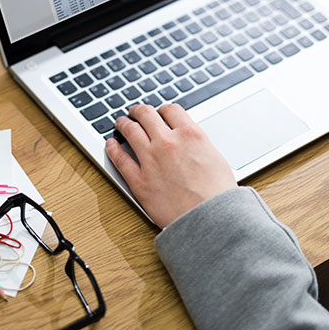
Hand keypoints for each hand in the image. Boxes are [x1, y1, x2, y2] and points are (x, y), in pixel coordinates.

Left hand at [105, 104, 235, 228]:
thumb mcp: (216, 158)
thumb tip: (189, 142)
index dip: (162, 109)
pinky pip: (119, 159)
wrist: (210, 220)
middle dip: (139, 111)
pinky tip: (110, 145)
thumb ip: (198, 145)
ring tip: (121, 123)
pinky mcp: (139, 180)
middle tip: (135, 112)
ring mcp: (151, 160)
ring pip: (130, 131)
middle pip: (147, 115)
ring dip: (124, 124)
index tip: (159, 112)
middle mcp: (168, 142)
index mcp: (190, 134)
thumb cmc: (218, 194)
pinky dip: (112, 149)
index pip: (170, 110)